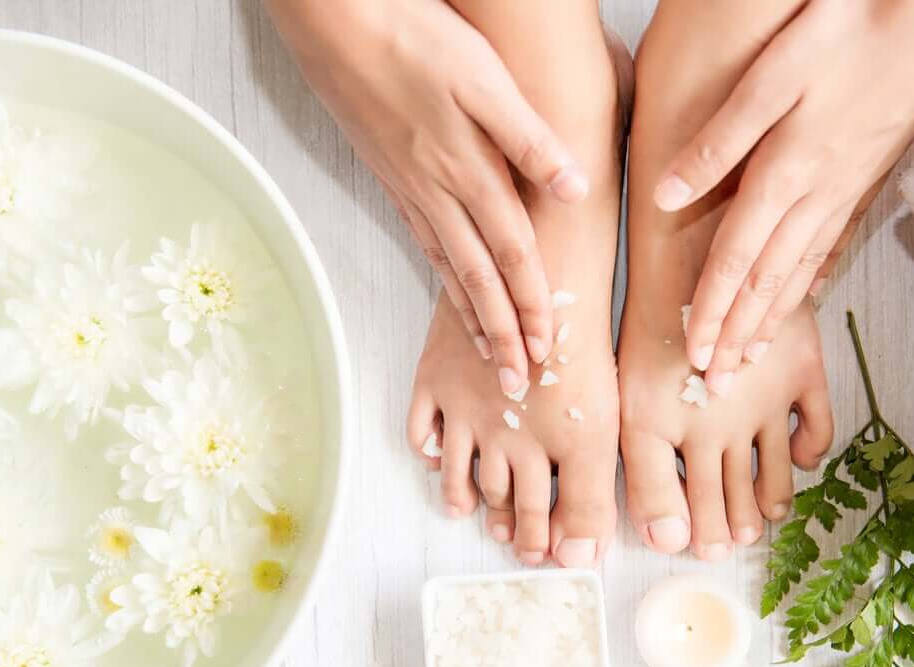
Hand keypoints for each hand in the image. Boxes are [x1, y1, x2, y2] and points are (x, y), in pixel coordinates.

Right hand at [266, 0, 588, 393]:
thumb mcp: (482, 78)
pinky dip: (443, 278)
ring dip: (471, 316)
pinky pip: (425, 244)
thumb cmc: (414, 39)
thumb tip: (575, 190)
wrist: (338, 23)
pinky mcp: (393, 178)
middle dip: (502, 336)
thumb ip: (529, 139)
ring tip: (487, 355)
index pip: (511, 259)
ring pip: (448, 268)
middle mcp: (437, 193)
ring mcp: (411, 190)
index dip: (532, 310)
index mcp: (468, 173)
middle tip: (515, 385)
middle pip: (478, 280)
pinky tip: (450, 287)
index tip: (546, 355)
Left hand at [657, 0, 913, 394]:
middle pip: (767, 281)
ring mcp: (845, 189)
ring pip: (801, 271)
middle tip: (716, 383)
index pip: (735, 260)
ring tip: (751, 358)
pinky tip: (804, 298)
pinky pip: (831, 245)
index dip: (711, 311)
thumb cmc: (850, 31)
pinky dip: (812, 280)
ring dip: (771, 319)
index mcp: (786, 172)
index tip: (693, 352)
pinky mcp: (865, 177)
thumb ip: (718, 142)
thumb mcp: (772, 75)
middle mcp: (817, 193)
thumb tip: (666, 195)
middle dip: (737, 336)